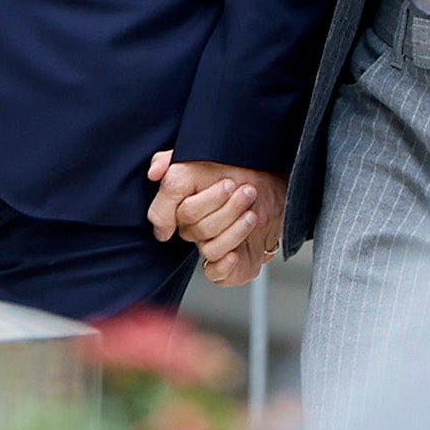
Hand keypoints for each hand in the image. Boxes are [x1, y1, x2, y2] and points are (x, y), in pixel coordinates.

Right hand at [146, 149, 283, 287]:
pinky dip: (224, 265)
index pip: (174, 214)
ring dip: (234, 230)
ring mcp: (212, 246)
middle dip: (226, 209)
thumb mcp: (199, 155)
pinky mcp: (230, 265)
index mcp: (183, 206)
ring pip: (209, 249)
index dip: (203, 202)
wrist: (276, 183)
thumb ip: (169, 163)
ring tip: (252, 213)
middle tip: (246, 192)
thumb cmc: (238, 167)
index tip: (227, 183)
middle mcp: (195, 228)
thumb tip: (153, 175)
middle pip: (196, 229)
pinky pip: (215, 275)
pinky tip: (235, 253)